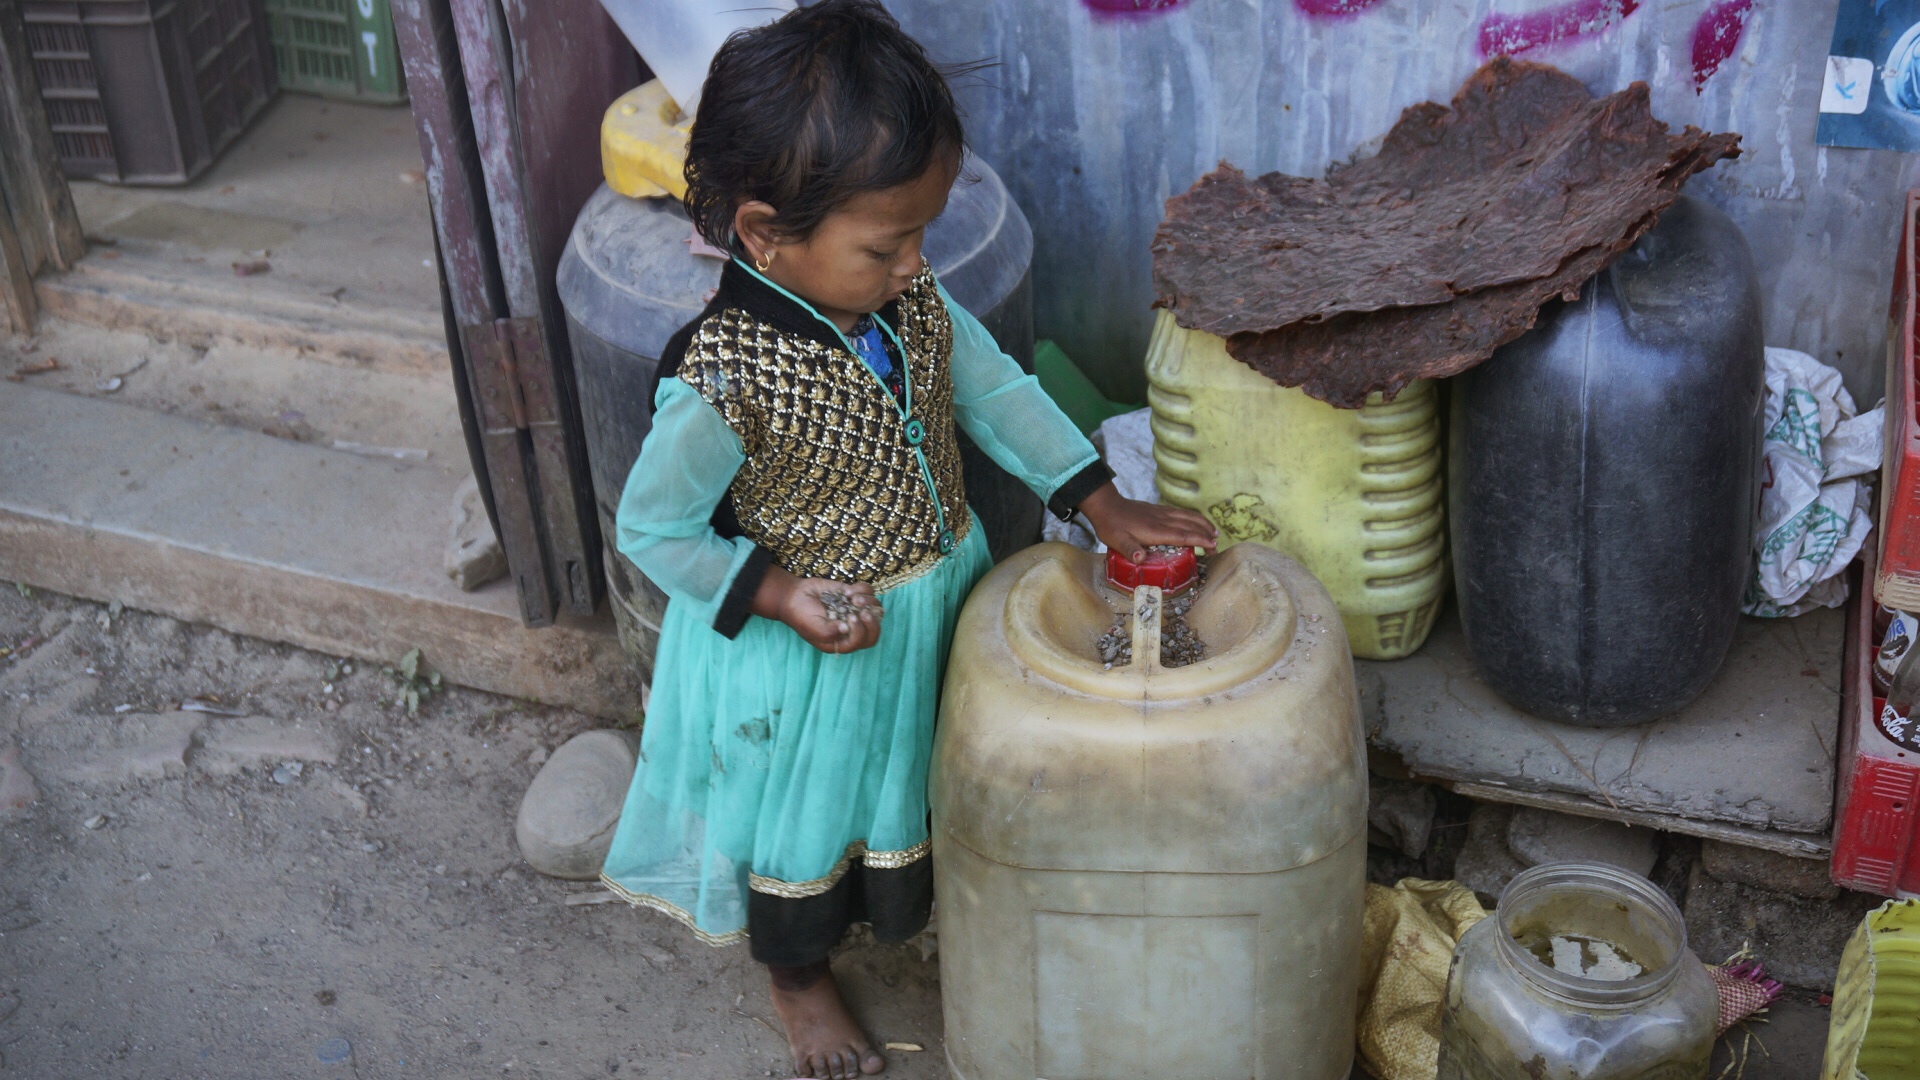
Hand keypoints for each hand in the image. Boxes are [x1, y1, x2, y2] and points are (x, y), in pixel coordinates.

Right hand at [753, 567, 883, 653]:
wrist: (794, 596)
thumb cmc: (801, 616)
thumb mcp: (811, 628)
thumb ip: (828, 633)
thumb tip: (846, 629)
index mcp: (843, 641)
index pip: (863, 642)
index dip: (862, 631)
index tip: (850, 618)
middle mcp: (852, 628)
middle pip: (875, 629)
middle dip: (872, 619)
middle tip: (861, 609)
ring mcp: (855, 611)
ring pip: (876, 608)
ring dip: (868, 601)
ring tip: (851, 597)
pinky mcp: (853, 595)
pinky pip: (868, 592)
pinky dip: (862, 589)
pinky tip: (847, 590)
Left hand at [1077, 481, 1217, 560]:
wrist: (1106, 505)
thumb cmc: (1111, 526)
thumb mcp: (1116, 541)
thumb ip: (1129, 550)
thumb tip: (1140, 559)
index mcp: (1155, 530)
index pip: (1183, 535)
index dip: (1199, 540)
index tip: (1211, 546)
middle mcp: (1162, 520)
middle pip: (1190, 526)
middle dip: (1206, 534)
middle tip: (1216, 546)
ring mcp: (1162, 513)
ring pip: (1188, 516)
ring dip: (1203, 523)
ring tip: (1214, 532)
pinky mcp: (1159, 509)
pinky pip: (1181, 513)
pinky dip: (1193, 517)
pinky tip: (1196, 521)